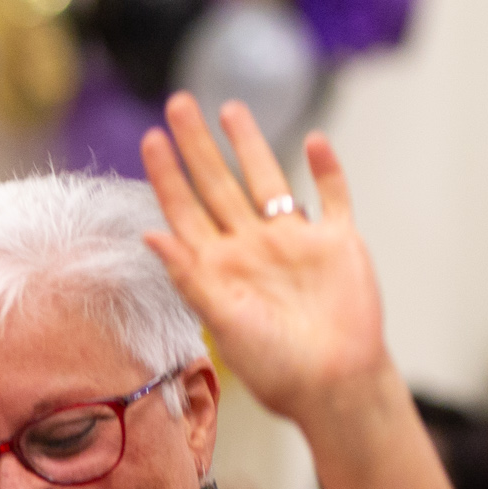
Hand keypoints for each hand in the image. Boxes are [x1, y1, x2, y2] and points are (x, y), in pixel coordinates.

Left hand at [141, 98, 392, 431]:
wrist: (336, 385)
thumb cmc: (277, 367)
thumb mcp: (223, 322)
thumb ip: (189, 277)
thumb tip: (150, 235)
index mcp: (220, 269)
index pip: (186, 212)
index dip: (168, 176)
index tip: (151, 140)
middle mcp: (253, 249)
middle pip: (220, 185)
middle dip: (198, 145)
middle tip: (179, 103)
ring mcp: (296, 243)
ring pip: (270, 181)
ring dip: (252, 145)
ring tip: (231, 109)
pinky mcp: (338, 244)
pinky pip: (333, 197)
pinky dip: (326, 170)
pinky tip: (313, 141)